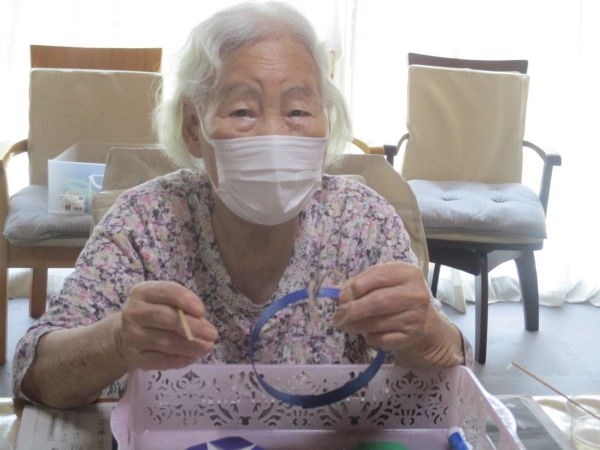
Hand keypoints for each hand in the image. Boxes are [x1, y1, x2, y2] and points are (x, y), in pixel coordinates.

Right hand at [113, 281, 217, 370]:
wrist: (125, 336)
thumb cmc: (154, 313)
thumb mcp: (165, 302)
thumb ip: (183, 308)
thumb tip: (203, 323)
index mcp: (142, 292)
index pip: (164, 291)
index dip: (183, 299)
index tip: (201, 310)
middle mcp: (133, 312)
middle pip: (163, 317)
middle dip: (191, 326)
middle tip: (212, 333)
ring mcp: (131, 335)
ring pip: (163, 341)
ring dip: (189, 346)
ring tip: (207, 347)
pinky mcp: (134, 357)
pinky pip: (159, 360)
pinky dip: (179, 360)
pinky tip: (193, 357)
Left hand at [333, 261, 463, 367]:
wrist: (423, 321)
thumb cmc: (396, 296)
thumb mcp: (382, 283)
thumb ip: (359, 285)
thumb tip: (333, 292)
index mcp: (408, 273)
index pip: (379, 276)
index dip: (357, 286)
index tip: (341, 296)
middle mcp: (416, 294)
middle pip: (379, 301)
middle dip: (354, 309)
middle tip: (338, 315)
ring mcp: (416, 316)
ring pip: (379, 322)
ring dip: (356, 325)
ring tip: (343, 325)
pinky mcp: (412, 336)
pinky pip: (384, 339)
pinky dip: (371, 338)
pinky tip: (366, 334)